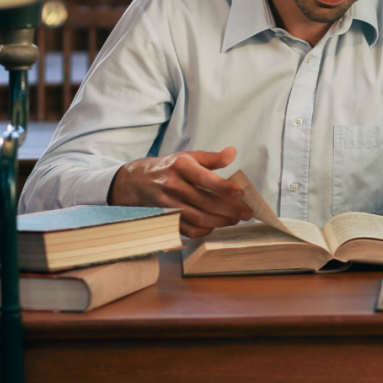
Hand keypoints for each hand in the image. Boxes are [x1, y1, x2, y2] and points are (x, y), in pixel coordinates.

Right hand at [109, 147, 252, 237]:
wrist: (136, 181)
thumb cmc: (168, 167)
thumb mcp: (188, 157)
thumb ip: (212, 158)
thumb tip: (233, 153)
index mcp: (181, 167)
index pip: (206, 179)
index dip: (225, 188)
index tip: (241, 194)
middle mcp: (173, 185)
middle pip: (205, 202)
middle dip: (230, 210)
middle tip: (246, 213)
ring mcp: (168, 204)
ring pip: (199, 218)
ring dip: (220, 221)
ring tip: (235, 219)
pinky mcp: (166, 218)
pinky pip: (188, 229)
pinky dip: (204, 230)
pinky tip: (215, 225)